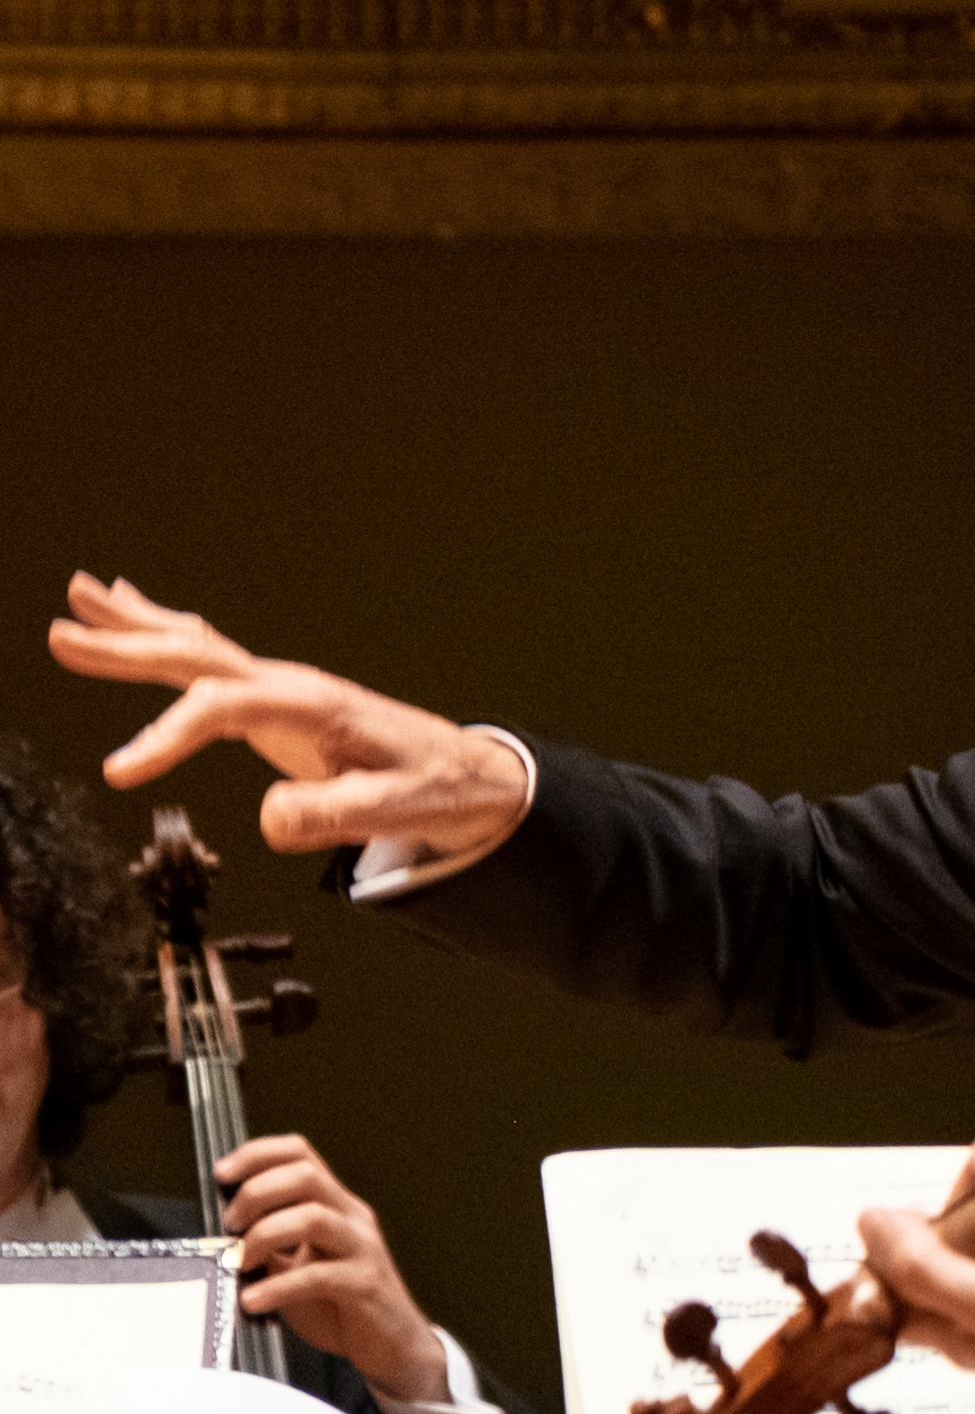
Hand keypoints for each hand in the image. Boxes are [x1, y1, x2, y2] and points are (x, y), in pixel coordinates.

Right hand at [47, 575, 524, 854]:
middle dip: (129, 647)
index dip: (167, 737)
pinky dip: (170, 635)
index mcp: (314, 708)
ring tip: (82, 595)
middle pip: (200, 657)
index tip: (120, 771)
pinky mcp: (282, 702)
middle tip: (62, 633)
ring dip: (139, 625)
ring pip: (202, 647)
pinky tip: (139, 615)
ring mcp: (286, 690)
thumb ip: (334, 815)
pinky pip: (214, 660)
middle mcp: (294, 688)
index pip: (223, 709)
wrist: (472, 774)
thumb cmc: (437, 789)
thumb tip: (268, 818)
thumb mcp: (395, 812)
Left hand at [217, 1134, 449, 1402]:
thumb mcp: (298, 1267)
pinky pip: (319, 1276)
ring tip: (239, 1261)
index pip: (302, 1155)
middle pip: (306, 1175)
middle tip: (230, 1224)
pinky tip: (254, 1301)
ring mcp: (362, 1249)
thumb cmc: (341, 1307)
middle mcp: (353, 1219)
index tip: (222, 1172)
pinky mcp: (364, 1285)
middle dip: (256, 1192)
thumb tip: (225, 1236)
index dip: (259, 1154)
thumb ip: (271, 1247)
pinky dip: (278, 1286)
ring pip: (314, 1217)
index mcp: (337, 1207)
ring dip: (265, 1235)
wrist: (392, 1346)